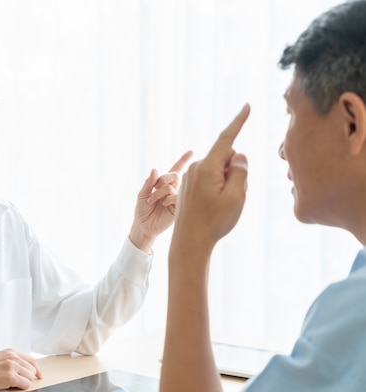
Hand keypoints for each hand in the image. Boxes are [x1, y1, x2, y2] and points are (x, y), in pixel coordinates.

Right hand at [0, 348, 42, 390]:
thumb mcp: (1, 357)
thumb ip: (14, 360)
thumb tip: (25, 369)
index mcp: (12, 352)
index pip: (31, 360)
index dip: (37, 369)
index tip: (39, 375)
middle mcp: (14, 358)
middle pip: (32, 369)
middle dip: (28, 377)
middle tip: (20, 381)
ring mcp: (13, 367)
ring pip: (30, 377)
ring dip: (24, 382)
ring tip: (13, 383)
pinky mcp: (11, 377)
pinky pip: (25, 384)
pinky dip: (22, 387)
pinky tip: (14, 386)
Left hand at [129, 150, 192, 252]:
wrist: (143, 227)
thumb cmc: (142, 210)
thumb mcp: (142, 194)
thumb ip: (148, 182)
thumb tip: (155, 169)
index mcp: (164, 184)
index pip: (175, 170)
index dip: (183, 160)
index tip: (191, 151)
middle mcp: (172, 190)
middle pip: (175, 175)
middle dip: (164, 178)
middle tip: (154, 187)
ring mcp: (176, 198)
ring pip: (173, 186)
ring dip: (160, 192)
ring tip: (152, 201)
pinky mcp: (178, 208)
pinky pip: (176, 197)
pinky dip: (168, 198)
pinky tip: (162, 204)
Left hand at [173, 105, 249, 251]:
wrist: (190, 242)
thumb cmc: (214, 221)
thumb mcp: (236, 196)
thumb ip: (240, 171)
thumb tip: (238, 155)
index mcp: (207, 167)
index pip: (227, 138)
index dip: (239, 122)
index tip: (247, 106)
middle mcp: (195, 168)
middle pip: (226, 159)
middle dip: (236, 171)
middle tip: (234, 196)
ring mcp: (189, 177)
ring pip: (219, 171)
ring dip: (228, 183)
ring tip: (222, 206)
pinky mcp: (187, 186)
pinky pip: (210, 180)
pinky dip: (219, 189)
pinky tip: (214, 208)